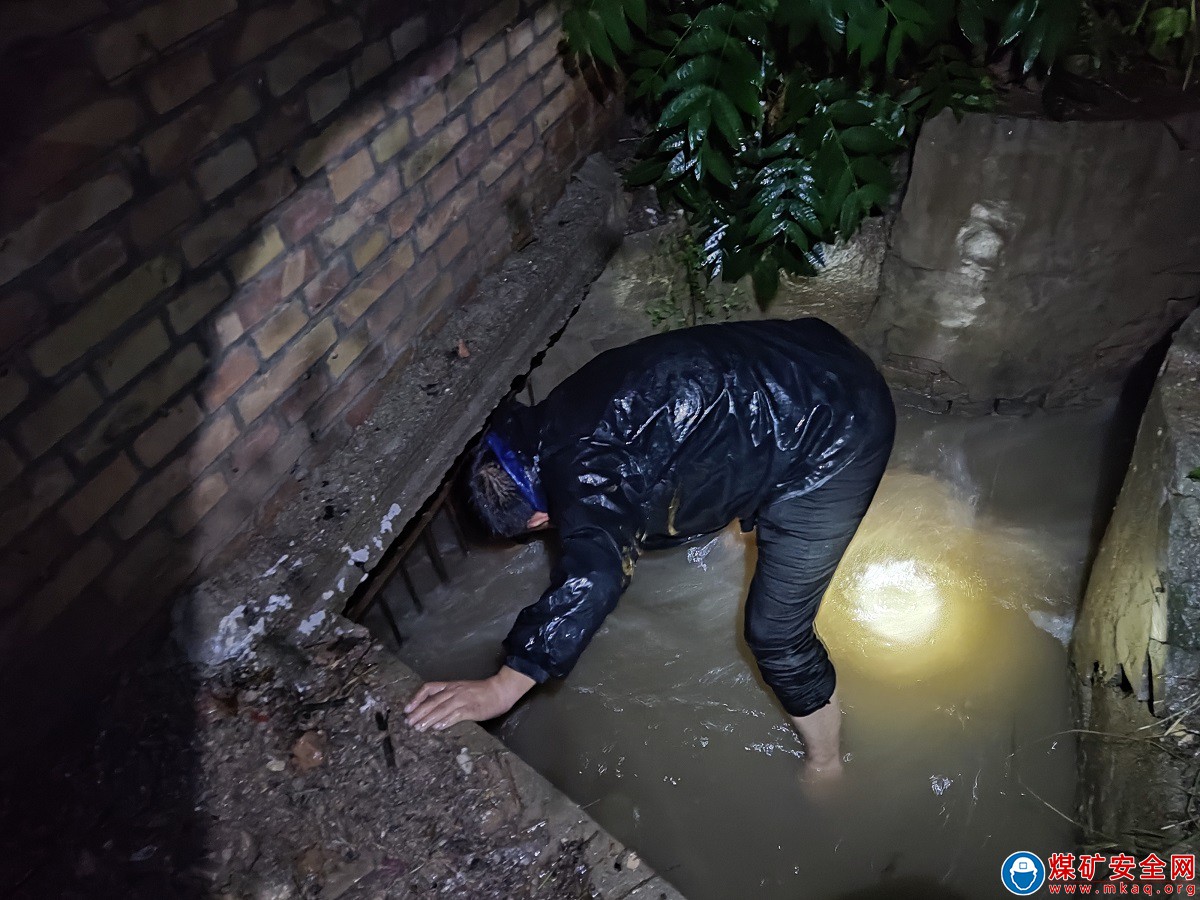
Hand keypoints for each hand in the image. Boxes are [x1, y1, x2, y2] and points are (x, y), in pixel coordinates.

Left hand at [404, 666, 534, 731]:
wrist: (499, 690)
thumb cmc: (481, 692)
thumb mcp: (462, 690)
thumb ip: (448, 697)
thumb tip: (433, 710)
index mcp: (451, 685)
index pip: (429, 688)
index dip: (416, 698)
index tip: (407, 709)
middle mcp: (454, 691)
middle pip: (432, 701)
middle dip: (418, 712)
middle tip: (409, 723)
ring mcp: (462, 700)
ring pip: (441, 709)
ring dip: (428, 719)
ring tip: (419, 728)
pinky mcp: (470, 709)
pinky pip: (455, 715)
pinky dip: (445, 721)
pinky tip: (438, 728)